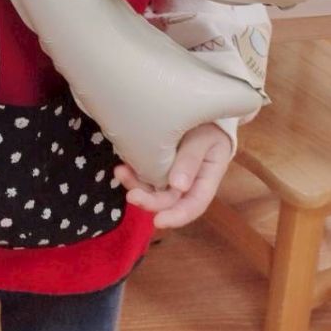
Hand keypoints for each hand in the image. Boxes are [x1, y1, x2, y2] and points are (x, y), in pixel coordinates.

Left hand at [113, 122, 231, 228]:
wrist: (199, 109)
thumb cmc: (209, 125)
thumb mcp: (205, 139)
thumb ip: (192, 160)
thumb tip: (178, 186)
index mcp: (206, 181)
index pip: (194, 205)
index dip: (177, 216)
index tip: (158, 221)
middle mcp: (187, 183)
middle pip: (168, 200)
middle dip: (149, 202)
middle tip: (132, 196)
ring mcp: (170, 175)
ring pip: (152, 190)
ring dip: (136, 186)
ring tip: (121, 172)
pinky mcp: (157, 165)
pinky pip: (144, 175)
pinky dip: (133, 173)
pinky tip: (122, 166)